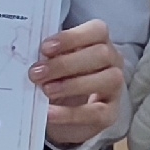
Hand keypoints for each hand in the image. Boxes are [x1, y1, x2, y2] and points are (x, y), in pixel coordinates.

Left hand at [32, 20, 124, 148]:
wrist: (65, 118)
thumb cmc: (60, 82)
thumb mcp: (54, 66)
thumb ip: (49, 58)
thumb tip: (34, 58)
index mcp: (100, 43)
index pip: (97, 30)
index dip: (72, 37)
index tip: (45, 48)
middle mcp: (113, 62)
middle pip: (100, 54)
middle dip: (65, 64)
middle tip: (37, 73)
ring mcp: (115, 88)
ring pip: (107, 80)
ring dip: (72, 85)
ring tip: (46, 91)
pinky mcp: (110, 114)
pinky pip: (96, 112)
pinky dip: (70, 113)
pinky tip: (50, 112)